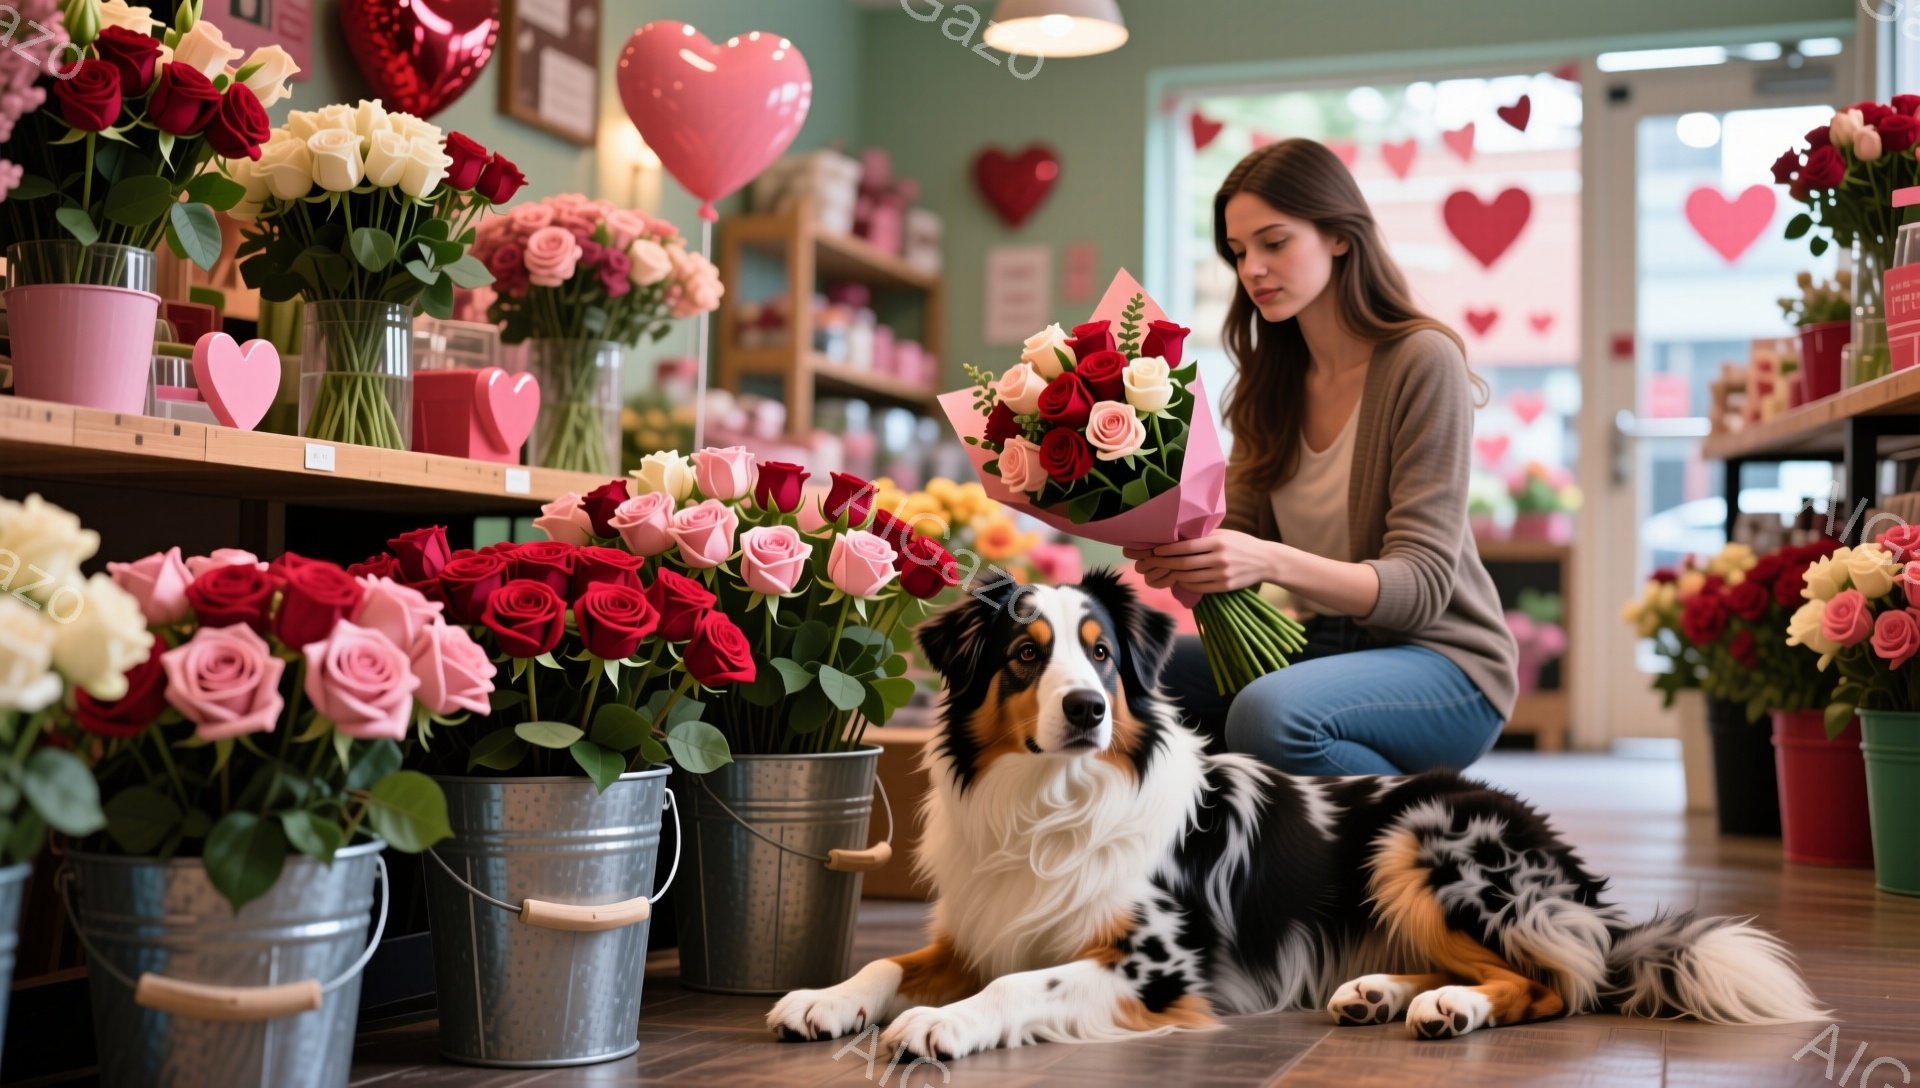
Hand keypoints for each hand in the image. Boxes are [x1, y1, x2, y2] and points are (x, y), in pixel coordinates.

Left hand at [1128, 530, 1276, 594]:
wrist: (1266, 561)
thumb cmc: (1242, 544)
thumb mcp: (1225, 534)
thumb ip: (1204, 535)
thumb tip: (1177, 535)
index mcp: (1218, 542)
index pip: (1186, 546)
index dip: (1168, 549)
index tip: (1156, 550)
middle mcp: (1219, 558)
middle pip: (1184, 563)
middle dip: (1165, 563)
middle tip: (1153, 562)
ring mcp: (1222, 574)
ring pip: (1189, 577)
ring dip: (1174, 574)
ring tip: (1165, 570)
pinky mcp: (1225, 587)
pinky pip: (1199, 587)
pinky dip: (1186, 584)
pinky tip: (1180, 579)